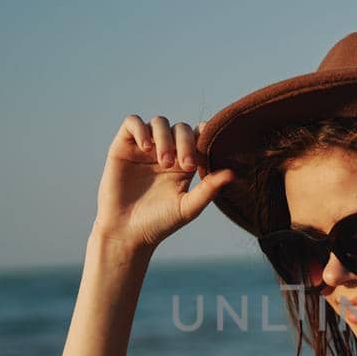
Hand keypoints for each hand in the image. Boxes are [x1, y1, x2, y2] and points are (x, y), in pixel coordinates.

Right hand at [92, 114, 236, 252]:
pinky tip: (146, 148)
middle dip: (186, 142)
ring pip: (159, 122)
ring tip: (164, 162)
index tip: (206, 149)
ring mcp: (144, 148)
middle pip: (180, 128)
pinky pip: (132, 122)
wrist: (127, 233)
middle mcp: (166, 151)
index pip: (198, 136)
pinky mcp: (123, 147)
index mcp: (185, 163)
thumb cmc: (160, 223)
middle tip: (185, 165)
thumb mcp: (188, 207)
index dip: (204, 135)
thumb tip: (233, 173)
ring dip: (165, 137)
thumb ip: (209, 188)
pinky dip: (140, 129)